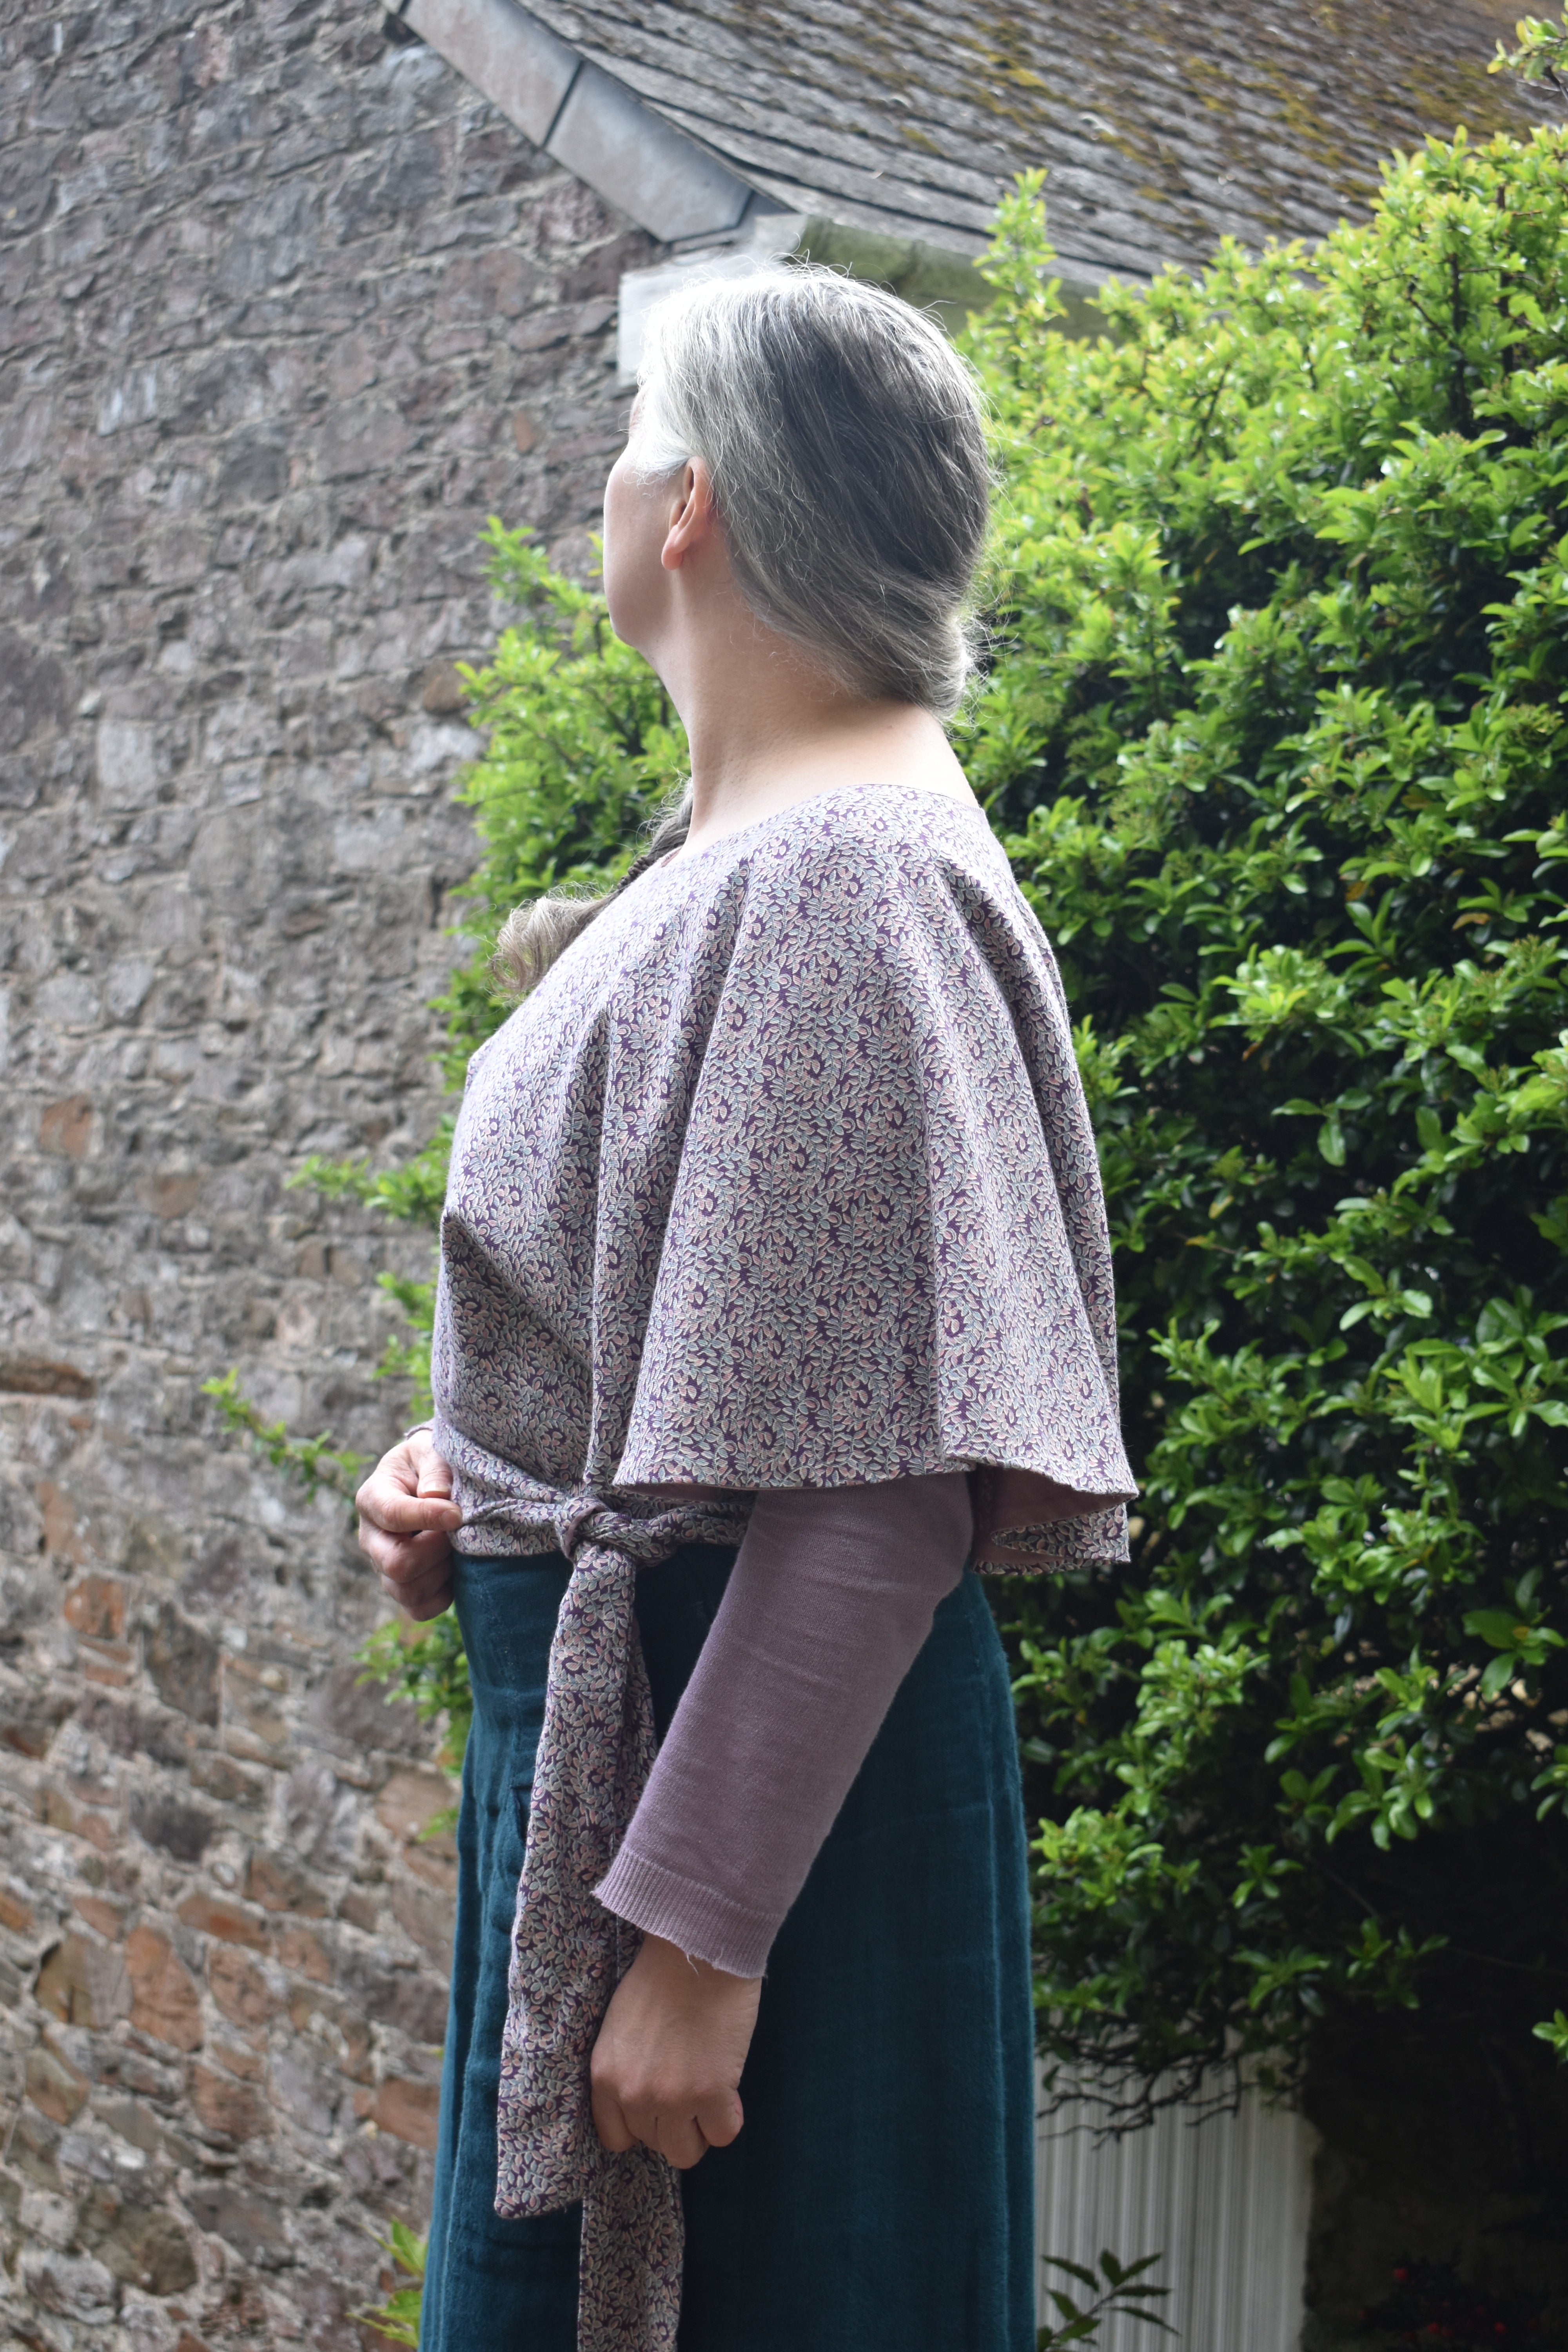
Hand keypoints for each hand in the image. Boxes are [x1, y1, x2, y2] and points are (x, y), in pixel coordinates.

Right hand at [355, 1429, 461, 1620]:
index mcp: (372, 1498)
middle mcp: (371, 1538)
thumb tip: (437, 1496)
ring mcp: (382, 1567)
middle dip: (436, 1550)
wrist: (430, 1480)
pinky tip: (454, 1571)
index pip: (393, 1515)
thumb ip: (435, 1468)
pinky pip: (418, 1609)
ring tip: (456, 1548)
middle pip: (396, 1563)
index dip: (429, 1517)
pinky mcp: (401, 1588)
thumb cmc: (430, 1462)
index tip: (458, 1514)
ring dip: (441, 1573)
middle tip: (458, 1532)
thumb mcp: (431, 1451)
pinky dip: (442, 1596)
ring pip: (406, 1591)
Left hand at [590, 1932, 761, 2169]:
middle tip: (690, 2088)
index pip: (616, 2137)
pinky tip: (729, 2090)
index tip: (658, 2107)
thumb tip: (647, 2099)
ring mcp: (673, 2098)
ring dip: (700, 2127)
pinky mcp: (711, 2093)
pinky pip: (723, 2135)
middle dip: (674, 2122)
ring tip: (710, 2094)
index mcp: (604, 2075)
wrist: (697, 1948)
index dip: (641, 2125)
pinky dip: (729, 2117)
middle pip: (654, 2143)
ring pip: (686, 2152)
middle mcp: (633, 2095)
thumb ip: (627, 2068)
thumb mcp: (621, 2026)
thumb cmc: (661, 1976)